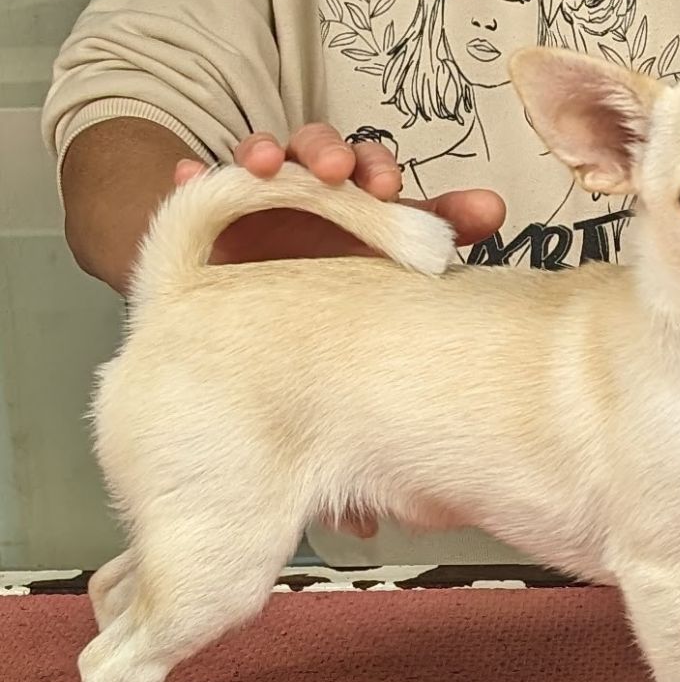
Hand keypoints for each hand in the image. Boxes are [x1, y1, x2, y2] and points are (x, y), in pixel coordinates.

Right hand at [174, 123, 504, 262]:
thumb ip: (439, 228)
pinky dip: (193, 177)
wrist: (266, 312)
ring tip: (262, 163)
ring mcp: (256, 196)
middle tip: (335, 170)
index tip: (389, 186)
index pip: (369, 165)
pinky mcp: (211, 214)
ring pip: (258, 157)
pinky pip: (197, 187)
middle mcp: (307, 185)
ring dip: (261, 150)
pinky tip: (189, 175)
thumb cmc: (339, 276)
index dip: (377, 167)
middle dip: (325, 151)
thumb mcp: (389, 254)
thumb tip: (496, 207)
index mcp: (355, 192)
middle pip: (314, 148)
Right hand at [179, 124, 505, 538]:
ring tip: (297, 166)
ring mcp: (276, 224)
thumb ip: (347, 455)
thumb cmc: (277, 408)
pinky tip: (196, 176)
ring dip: (304, 157)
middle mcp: (334, 241)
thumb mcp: (324, 436)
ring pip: (301, 166)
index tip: (484, 210)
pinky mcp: (215, 225)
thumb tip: (365, 524)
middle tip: (376, 186)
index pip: (424, 237)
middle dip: (374, 178)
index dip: (454, 218)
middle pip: (366, 186)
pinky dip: (207, 180)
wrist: (194, 376)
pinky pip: (212, 190)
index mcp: (377, 279)